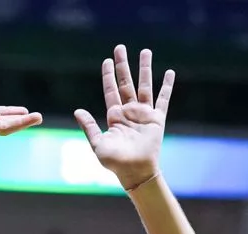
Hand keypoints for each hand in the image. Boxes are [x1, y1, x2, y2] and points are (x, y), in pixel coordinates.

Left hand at [73, 45, 172, 189]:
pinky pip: (163, 99)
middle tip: (120, 47)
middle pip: (126, 82)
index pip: (111, 90)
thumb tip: (77, 110)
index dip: (109, 76)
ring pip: (144, 85)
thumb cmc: (114, 162)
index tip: (107, 60)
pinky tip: (169, 73)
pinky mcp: (157, 119)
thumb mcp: (97, 144)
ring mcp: (143, 114)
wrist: (135, 172)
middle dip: (123, 65)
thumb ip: (89, 126)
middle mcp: (129, 112)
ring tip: (146, 51)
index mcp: (114, 116)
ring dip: (145, 68)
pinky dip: (167, 86)